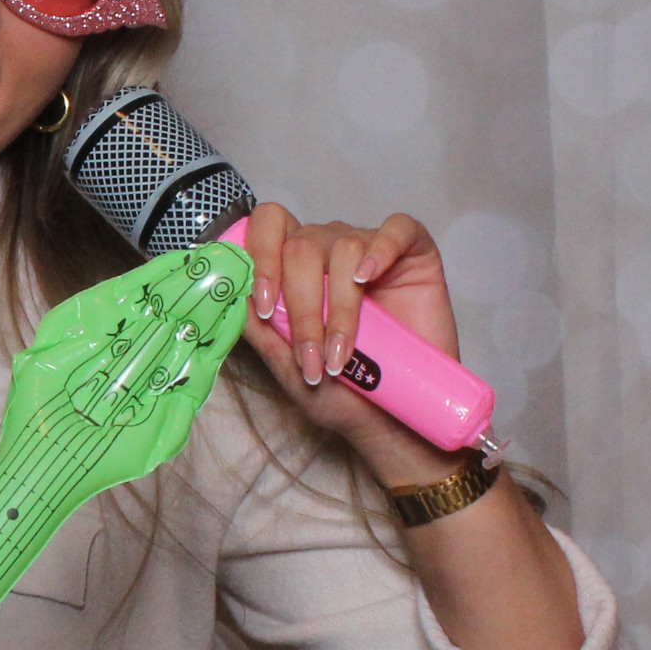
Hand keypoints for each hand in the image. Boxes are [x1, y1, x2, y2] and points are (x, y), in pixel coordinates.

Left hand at [237, 201, 466, 484]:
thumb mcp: (289, 369)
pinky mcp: (414, 254)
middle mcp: (329, 250)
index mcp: (293, 267)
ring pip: (343, 247)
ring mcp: (371, 249)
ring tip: (343, 354)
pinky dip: (381, 248)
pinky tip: (367, 278)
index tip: (266, 308)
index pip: (268, 229)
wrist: (395, 420)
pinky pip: (398, 229)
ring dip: (340, 307)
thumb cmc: (341, 392)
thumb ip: (261, 330)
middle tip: (311, 356)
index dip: (261, 258)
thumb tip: (236, 295)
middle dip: (302, 306)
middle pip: (301, 245)